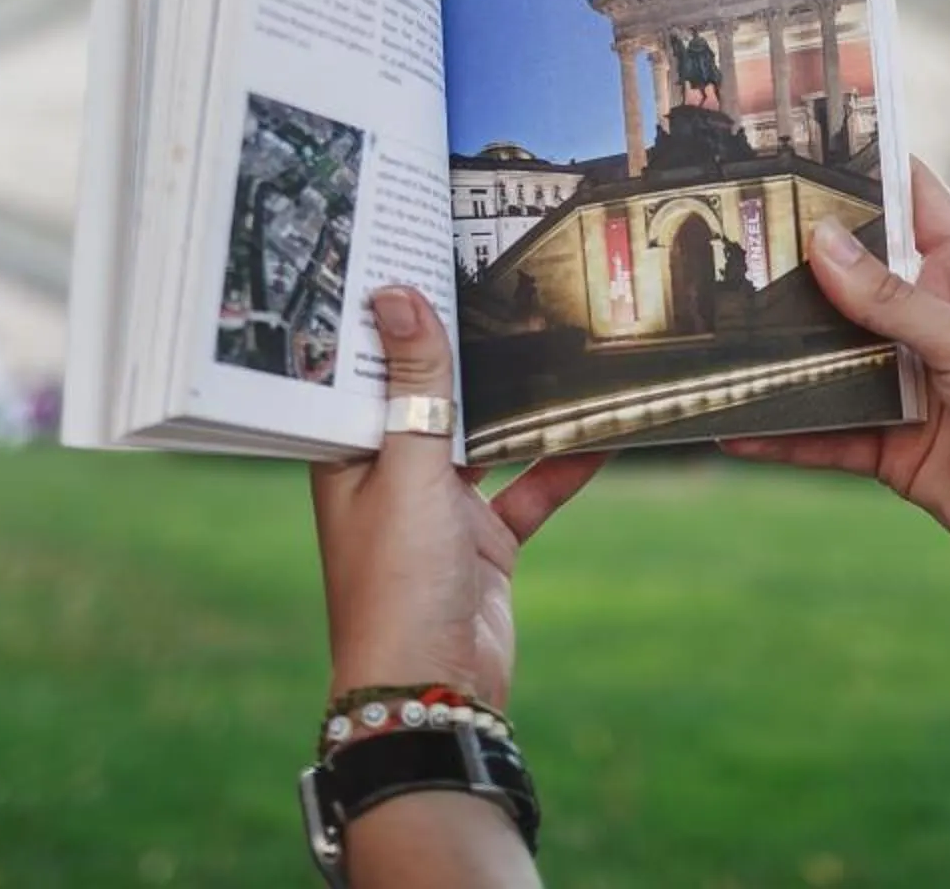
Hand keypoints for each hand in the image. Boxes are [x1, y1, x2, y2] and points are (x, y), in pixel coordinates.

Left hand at [311, 287, 604, 708]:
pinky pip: (528, 489)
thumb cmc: (397, 584)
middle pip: (428, 401)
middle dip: (462, 355)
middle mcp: (389, 478)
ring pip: (484, 441)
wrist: (433, 690)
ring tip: (557, 342)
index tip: (417, 258)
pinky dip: (561, 464)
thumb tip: (398, 295)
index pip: (364, 373)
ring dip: (519, 406)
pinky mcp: (485, 542)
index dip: (389, 321)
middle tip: (499, 282)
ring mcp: (439, 511)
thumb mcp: (409, 470)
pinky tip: (603, 430)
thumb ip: (417, 386)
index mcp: (346, 457)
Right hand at [723, 159, 949, 621]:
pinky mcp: (893, 446)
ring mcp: (907, 383)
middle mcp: (929, 320)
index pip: (907, 198)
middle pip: (848, 278)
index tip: (794, 140)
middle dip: (792, 263)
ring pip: (827, 357)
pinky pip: (825, 432)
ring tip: (710, 334)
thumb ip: (894, 300)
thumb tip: (822, 241)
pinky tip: (733, 427)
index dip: (859, 166)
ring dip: (777, 352)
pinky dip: (782, 432)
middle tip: (722, 238)